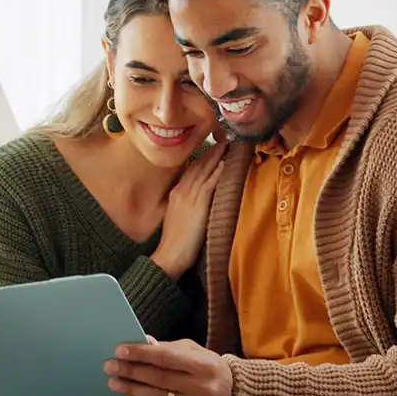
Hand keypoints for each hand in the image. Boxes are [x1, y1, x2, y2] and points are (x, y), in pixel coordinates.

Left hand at [105, 339, 232, 395]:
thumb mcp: (197, 353)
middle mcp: (202, 388)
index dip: (142, 354)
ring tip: (114, 382)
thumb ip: (171, 348)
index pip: (167, 357)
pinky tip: (130, 395)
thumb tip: (144, 343)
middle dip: (131, 371)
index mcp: (205, 365)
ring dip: (131, 389)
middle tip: (110, 366)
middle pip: (158, 378)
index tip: (120, 350)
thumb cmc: (209, 371)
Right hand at [150, 143, 225, 279]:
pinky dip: (216, 172)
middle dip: (209, 153)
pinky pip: (209, 183)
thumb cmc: (174, 242)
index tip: (210, 149)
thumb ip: (185, 205)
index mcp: (175, 193)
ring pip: (203, 171)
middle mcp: (181, 191)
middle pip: (197, 166)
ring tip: (226, 146)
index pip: (189, 170)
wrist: (170, 254)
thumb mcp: (177, 217)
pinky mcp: (198, 204)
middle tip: (221, 140)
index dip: (201, 159)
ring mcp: (189, 197)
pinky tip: (224, 163)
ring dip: (215, 157)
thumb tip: (196, 200)